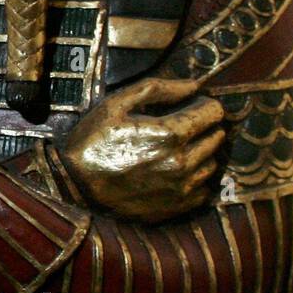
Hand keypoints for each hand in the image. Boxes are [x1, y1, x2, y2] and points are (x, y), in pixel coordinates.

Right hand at [61, 77, 225, 222]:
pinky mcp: (177, 207)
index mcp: (172, 134)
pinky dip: (195, 178)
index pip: (214, 112)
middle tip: (180, 125)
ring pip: (213, 163)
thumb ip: (160, 89)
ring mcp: (182, 188)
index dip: (203, 104)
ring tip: (176, 150)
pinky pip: (204, 188)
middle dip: (203, 126)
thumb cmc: (94, 139)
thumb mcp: (118, 102)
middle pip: (217, 136)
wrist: (74, 183)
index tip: (190, 105)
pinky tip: (173, 172)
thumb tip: (196, 85)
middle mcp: (183, 162)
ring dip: (201, 153)